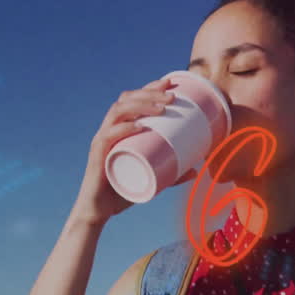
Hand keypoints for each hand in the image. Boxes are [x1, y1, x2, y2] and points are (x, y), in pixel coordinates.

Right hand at [71, 77, 197, 225]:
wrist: (97, 212)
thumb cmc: (121, 192)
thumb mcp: (152, 180)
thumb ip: (172, 175)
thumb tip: (196, 170)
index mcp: (119, 130)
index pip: (132, 100)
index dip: (150, 88)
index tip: (171, 83)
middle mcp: (108, 130)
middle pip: (126, 100)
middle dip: (149, 92)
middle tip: (172, 95)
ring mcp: (102, 141)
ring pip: (118, 112)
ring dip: (140, 105)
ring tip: (162, 107)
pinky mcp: (98, 156)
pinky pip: (108, 137)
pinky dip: (124, 129)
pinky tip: (139, 126)